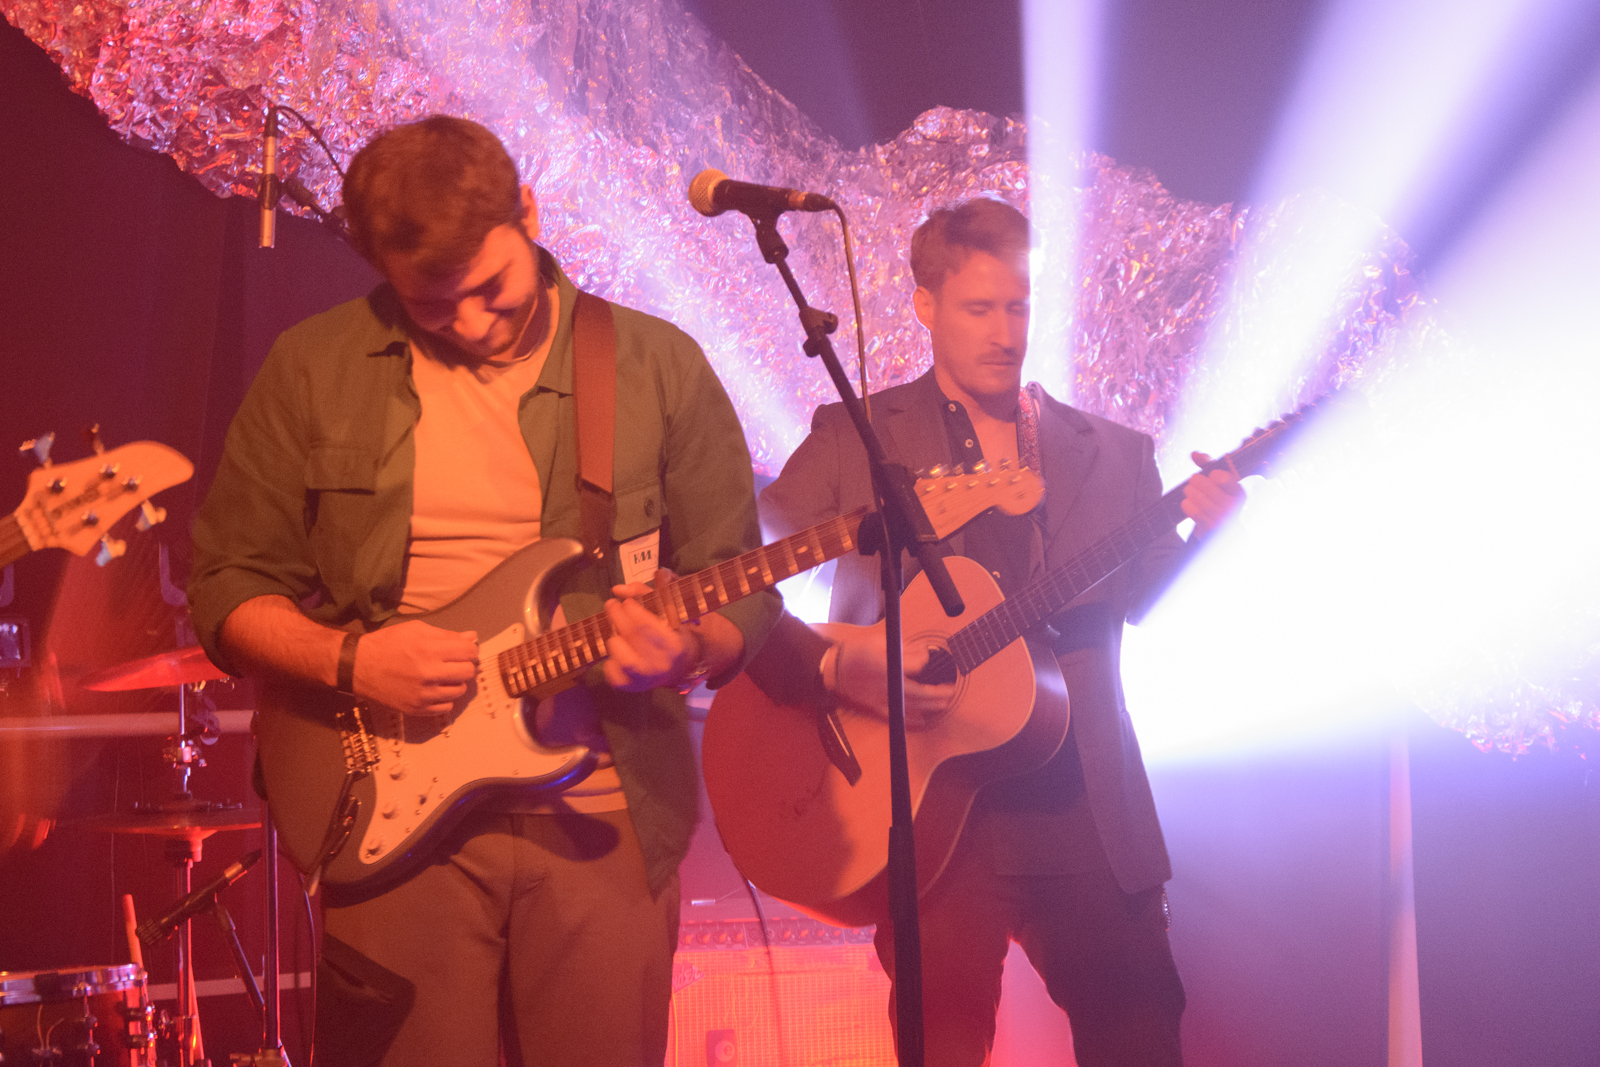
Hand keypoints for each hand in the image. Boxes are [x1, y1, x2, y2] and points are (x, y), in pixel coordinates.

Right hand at [353, 620, 478, 714]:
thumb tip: (471, 638)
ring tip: (442, 675)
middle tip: (453, 662)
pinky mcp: (417, 709)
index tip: (462, 650)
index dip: (469, 649)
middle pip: (468, 672)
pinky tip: (434, 689)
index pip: (470, 652)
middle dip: (464, 665)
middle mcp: (429, 674)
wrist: (357, 666)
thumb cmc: (386, 644)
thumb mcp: (415, 630)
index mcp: (429, 650)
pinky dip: (444, 698)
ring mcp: (423, 695)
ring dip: (455, 682)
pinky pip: (446, 707)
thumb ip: (445, 635)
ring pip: (460, 690)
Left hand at [603, 572, 699, 691]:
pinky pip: (610, 671)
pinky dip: (609, 660)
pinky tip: (618, 653)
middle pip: (630, 635)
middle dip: (616, 615)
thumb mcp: (667, 610)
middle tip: (611, 605)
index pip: (645, 624)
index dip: (631, 609)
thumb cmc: (672, 633)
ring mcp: (645, 679)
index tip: (626, 602)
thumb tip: (618, 589)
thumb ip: (645, 594)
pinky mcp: (630, 687)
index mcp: (674, 645)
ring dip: (614, 637)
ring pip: (618, 653)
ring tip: (618, 632)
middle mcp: (660, 664)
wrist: (679, 668)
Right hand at [827, 623, 954, 725]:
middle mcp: (886, 683)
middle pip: (918, 691)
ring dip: (930, 706)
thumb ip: (904, 648)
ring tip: (944, 703)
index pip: (916, 665)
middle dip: (937, 692)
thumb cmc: (856, 652)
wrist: (835, 671)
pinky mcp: (876, 708)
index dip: (926, 659)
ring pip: (911, 705)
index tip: (929, 656)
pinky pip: (897, 717)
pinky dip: (912, 720)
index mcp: (886, 663)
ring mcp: (881, 698)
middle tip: (950, 689)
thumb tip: (924, 651)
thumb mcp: (879, 641)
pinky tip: (924, 720)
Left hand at [1182, 451, 1245, 538]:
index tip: (1212, 474)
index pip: (1232, 484)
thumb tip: (1194, 454)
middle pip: (1213, 492)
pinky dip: (1189, 506)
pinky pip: (1196, 515)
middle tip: (1192, 479)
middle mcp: (1235, 509)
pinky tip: (1187, 502)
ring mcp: (1224, 521)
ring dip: (1192, 493)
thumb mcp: (1220, 480)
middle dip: (1200, 482)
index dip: (1220, 477)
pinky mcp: (1212, 531)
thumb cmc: (1222, 497)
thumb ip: (1209, 464)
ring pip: (1204, 504)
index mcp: (1241, 494)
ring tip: (1188, 489)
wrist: (1224, 528)